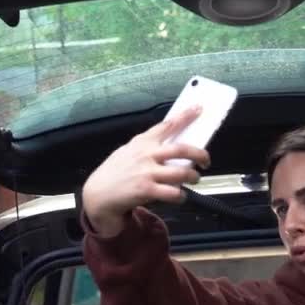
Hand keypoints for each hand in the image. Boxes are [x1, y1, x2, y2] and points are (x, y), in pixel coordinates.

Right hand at [82, 106, 210, 237]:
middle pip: (182, 149)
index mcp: (143, 142)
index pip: (167, 125)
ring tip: (194, 179)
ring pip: (182, 172)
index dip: (186, 116)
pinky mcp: (147, 190)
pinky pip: (173, 192)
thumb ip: (147, 148)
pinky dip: (180, 195)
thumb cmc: (115, 173)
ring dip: (193, 177)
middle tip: (206, 160)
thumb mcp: (128, 152)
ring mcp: (147, 172)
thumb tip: (172, 148)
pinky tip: (179, 196)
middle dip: (199, 154)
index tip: (199, 108)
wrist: (98, 194)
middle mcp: (146, 154)